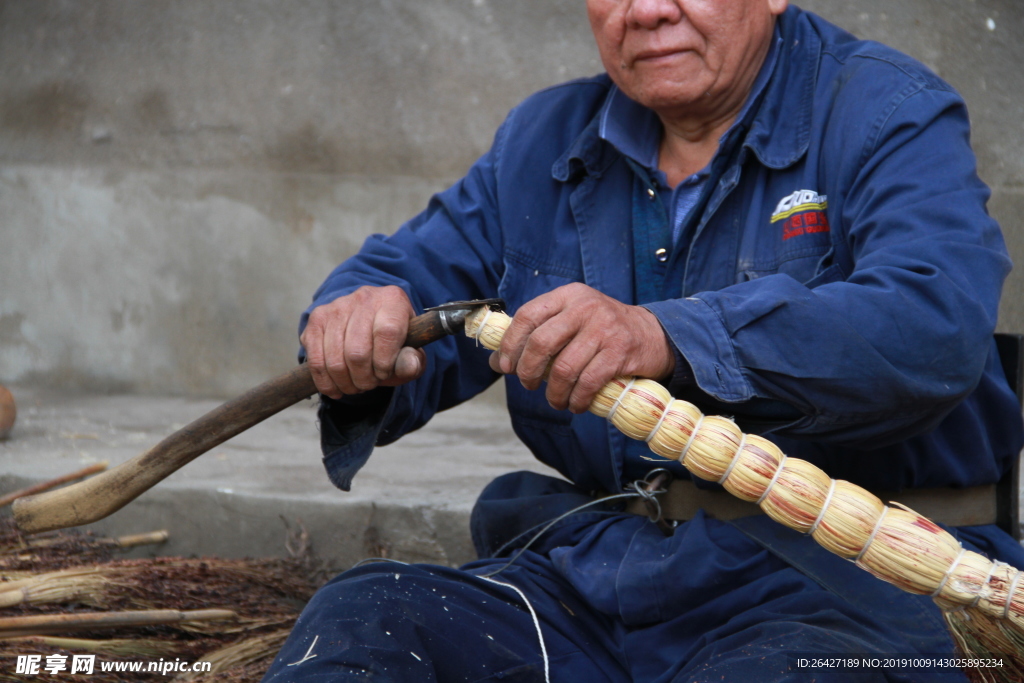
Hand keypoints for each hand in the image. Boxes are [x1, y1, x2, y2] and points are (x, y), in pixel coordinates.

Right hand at [300, 285, 425, 398]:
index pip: (387, 332)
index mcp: (392, 300)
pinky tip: (336, 388)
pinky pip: (315, 360)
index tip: (384, 373)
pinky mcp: (316, 319)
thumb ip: (413, 362)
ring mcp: (336, 307)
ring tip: (355, 386)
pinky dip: (326, 382)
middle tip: (369, 384)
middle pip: (357, 351)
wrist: (370, 324)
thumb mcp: (411, 352)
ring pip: (334, 359)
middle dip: (364, 378)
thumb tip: (408, 365)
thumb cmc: (394, 342)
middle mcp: (364, 298)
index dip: (384, 361)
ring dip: (346, 383)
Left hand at [490, 283, 674, 412]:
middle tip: (529, 385)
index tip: (506, 366)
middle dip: (529, 371)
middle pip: (542, 342)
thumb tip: (497, 362)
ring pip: (564, 368)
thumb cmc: (603, 330)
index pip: (528, 315)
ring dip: (554, 392)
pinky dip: (577, 399)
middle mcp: (585, 307)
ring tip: (556, 400)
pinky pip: (588, 381)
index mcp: (568, 296)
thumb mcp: (571, 322)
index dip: (511, 343)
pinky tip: (576, 404)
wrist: (653, 334)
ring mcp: (604, 328)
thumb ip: (537, 336)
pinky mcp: (620, 351)